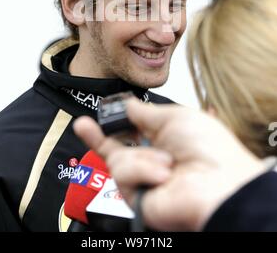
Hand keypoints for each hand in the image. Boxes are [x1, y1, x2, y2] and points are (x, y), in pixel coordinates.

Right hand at [74, 99, 264, 230]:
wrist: (220, 184)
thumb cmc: (209, 150)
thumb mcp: (174, 117)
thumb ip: (145, 112)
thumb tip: (128, 105)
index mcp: (163, 142)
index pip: (130, 132)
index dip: (111, 125)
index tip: (97, 116)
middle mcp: (152, 163)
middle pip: (114, 151)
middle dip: (96, 137)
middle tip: (83, 125)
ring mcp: (145, 181)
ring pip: (117, 160)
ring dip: (142, 156)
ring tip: (167, 163)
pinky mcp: (138, 199)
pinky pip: (123, 175)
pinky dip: (142, 170)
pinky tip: (162, 175)